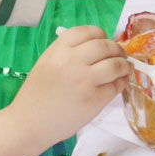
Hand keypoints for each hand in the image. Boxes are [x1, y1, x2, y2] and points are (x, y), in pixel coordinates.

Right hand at [10, 24, 128, 145]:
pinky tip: (120, 83)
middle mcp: (72, 61)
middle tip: (121, 55)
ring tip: (125, 68)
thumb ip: (67, 52)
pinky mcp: (95, 99)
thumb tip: (97, 47)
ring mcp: (85, 80)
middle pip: (106, 45)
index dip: (101, 35)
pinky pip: (116, 86)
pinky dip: (121, 83)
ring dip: (125, 65)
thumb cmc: (36, 95)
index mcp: (58, 50)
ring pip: (116, 64)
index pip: (88, 31)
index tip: (105, 41)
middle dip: (117, 49)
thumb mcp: (46, 63)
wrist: (29, 123)